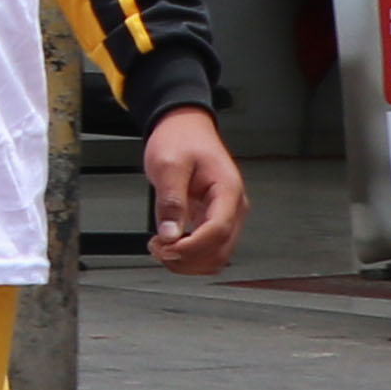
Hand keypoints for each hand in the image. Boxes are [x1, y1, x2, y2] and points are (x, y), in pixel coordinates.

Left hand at [141, 108, 246, 273]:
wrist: (185, 128)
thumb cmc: (180, 140)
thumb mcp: (168, 165)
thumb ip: (170, 200)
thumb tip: (170, 234)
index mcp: (228, 190)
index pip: (218, 231)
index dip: (191, 247)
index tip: (166, 248)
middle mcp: (233, 207)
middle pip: (220, 251)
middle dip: (187, 258)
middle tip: (157, 248)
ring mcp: (226, 215)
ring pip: (216, 256)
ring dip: (188, 261)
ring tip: (160, 248)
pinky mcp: (214, 219)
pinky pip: (208, 248)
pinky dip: (189, 255)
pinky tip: (168, 245)